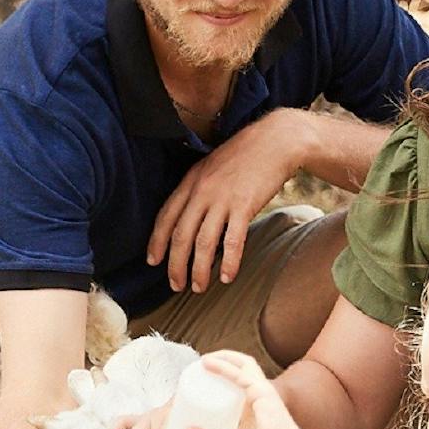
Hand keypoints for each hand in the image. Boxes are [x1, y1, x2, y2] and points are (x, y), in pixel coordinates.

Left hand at [146, 111, 306, 293]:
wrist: (275, 141)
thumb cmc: (246, 154)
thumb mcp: (213, 166)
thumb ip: (200, 189)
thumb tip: (193, 215)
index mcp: (190, 181)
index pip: (166, 216)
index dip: (157, 242)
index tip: (153, 262)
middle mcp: (201, 192)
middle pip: (181, 235)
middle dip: (175, 265)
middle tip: (175, 285)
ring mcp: (222, 199)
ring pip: (203, 243)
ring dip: (199, 270)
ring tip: (198, 288)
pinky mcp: (245, 206)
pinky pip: (233, 241)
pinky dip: (230, 262)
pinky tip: (227, 278)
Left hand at [189, 350, 315, 428]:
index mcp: (254, 406)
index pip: (239, 382)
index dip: (222, 376)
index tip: (201, 378)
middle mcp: (259, 393)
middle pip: (240, 368)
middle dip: (221, 361)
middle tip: (200, 365)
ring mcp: (261, 389)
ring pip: (242, 363)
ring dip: (222, 356)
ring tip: (203, 359)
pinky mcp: (261, 390)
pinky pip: (239, 372)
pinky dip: (222, 365)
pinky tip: (207, 362)